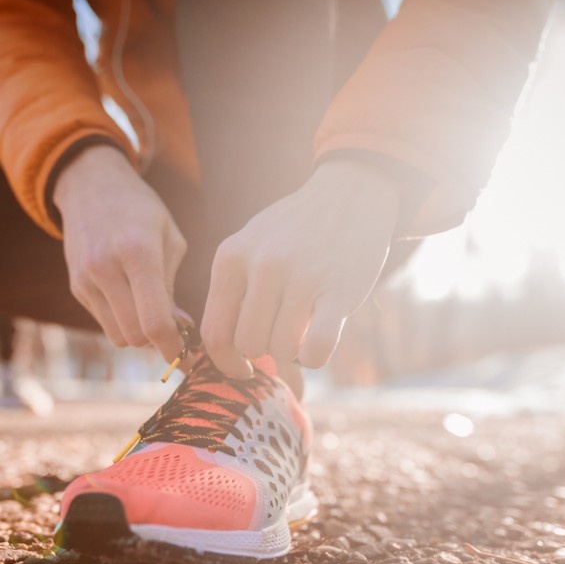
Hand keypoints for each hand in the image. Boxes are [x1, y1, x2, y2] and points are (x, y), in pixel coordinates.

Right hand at [52, 144, 186, 360]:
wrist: (90, 185)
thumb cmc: (141, 211)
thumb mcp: (169, 239)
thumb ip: (172, 288)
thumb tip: (179, 331)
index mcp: (138, 252)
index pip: (154, 321)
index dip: (174, 348)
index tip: (188, 359)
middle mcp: (105, 267)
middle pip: (135, 336)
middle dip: (157, 341)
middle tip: (175, 333)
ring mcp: (85, 279)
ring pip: (117, 336)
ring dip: (138, 333)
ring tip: (151, 311)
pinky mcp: (75, 286)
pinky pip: (104, 322)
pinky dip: (121, 320)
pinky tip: (130, 296)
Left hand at [200, 159, 399, 377]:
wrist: (349, 194)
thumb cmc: (293, 231)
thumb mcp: (250, 246)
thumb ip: (233, 291)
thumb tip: (225, 354)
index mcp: (231, 257)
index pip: (214, 332)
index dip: (226, 363)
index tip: (243, 370)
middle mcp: (263, 265)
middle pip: (248, 345)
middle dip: (264, 353)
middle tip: (280, 339)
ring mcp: (302, 276)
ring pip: (281, 349)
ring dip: (292, 352)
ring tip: (302, 329)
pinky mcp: (340, 290)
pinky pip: (316, 349)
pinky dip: (315, 357)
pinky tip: (320, 342)